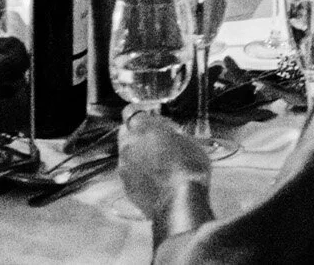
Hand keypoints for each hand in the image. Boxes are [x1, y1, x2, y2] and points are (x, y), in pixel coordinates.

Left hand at [118, 111, 212, 245]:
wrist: (180, 202)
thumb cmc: (189, 165)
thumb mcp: (189, 140)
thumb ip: (171, 132)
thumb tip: (167, 131)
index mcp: (143, 128)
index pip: (131, 111)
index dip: (142, 114)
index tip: (154, 119)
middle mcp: (128, 145)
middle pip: (126, 132)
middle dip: (137, 133)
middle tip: (157, 140)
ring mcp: (124, 167)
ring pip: (127, 153)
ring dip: (138, 153)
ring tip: (157, 161)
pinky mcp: (126, 186)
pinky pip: (130, 171)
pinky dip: (138, 171)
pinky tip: (154, 177)